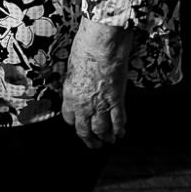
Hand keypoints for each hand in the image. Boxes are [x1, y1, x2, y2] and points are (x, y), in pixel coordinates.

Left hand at [61, 21, 131, 148]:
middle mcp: (84, 105)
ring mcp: (101, 104)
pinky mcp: (117, 101)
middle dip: (89, 139)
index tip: (78, 126)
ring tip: (108, 142)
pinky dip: (120, 129)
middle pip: (84, 129)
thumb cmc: (84, 51)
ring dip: (105, 138)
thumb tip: (78, 87)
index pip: (69, 119)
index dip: (75, 124)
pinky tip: (121, 133)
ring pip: (102, 130)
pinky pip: (118, 120)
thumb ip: (74, 84)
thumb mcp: (71, 69)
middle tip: (93, 145)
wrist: (102, 46)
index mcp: (70, 96)